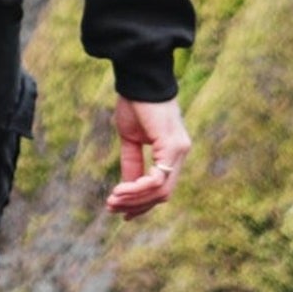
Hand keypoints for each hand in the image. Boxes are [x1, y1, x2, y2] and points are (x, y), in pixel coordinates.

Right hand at [105, 95, 189, 218]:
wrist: (139, 78)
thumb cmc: (135, 102)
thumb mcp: (130, 139)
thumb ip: (132, 163)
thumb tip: (127, 188)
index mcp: (172, 151)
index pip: (162, 187)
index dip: (143, 203)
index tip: (122, 212)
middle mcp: (180, 153)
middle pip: (163, 194)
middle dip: (136, 205)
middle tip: (112, 207)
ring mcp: (179, 150)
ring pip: (160, 191)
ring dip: (134, 200)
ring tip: (112, 200)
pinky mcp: (172, 146)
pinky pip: (156, 179)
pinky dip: (137, 189)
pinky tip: (120, 189)